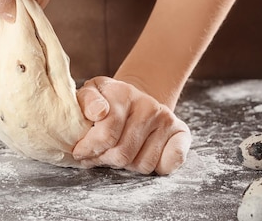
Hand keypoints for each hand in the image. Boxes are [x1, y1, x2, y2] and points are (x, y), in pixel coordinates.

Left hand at [73, 77, 190, 174]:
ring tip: (118, 152)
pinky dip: (156, 168)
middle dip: (104, 160)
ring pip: (142, 165)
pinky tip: (142, 156)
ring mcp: (166, 119)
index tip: (80, 152)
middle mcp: (148, 105)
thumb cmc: (107, 102)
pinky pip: (169, 164)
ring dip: (126, 166)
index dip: (88, 148)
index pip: (106, 134)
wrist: (135, 99)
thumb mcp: (90, 94)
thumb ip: (86, 101)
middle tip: (97, 156)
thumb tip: (98, 112)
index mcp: (122, 93)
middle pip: (123, 154)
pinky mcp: (181, 133)